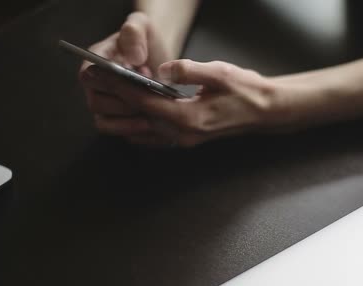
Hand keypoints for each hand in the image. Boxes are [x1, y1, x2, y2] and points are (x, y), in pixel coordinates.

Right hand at [79, 12, 172, 138]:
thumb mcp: (141, 26)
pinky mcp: (119, 121)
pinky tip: (156, 128)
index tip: (134, 83)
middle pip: (96, 103)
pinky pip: (121, 133)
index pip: (89, 76)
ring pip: (106, 123)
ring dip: (129, 123)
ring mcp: (105, 106)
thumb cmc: (145, 41)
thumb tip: (134, 57)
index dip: (109, 82)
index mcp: (95, 62)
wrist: (158, 58)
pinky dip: (137, 132)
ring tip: (153, 119)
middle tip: (148, 104)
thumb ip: (134, 33)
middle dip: (123, 105)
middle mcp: (95, 86)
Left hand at [80, 59, 282, 147]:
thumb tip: (164, 69)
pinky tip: (133, 114)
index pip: (146, 102)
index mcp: (189, 118)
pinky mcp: (188, 139)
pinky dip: (139, 126)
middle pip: (139, 118)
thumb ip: (190, 71)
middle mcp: (184, 134)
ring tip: (108, 96)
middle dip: (116, 100)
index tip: (103, 75)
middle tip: (96, 83)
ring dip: (125, 114)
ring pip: (144, 131)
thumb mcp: (220, 73)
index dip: (121, 87)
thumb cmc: (247, 91)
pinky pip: (155, 136)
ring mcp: (185, 140)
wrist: (266, 111)